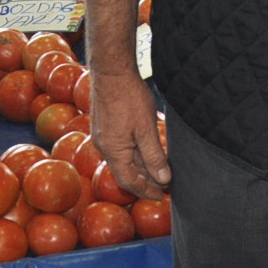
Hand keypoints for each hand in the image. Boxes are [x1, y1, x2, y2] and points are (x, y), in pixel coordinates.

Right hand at [88, 61, 169, 200]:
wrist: (111, 71)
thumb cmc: (129, 97)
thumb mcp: (146, 129)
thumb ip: (154, 156)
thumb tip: (163, 179)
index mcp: (113, 152)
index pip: (129, 181)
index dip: (146, 190)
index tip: (161, 196)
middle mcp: (104, 147)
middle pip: (126, 172)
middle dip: (146, 180)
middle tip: (165, 185)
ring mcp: (103, 136)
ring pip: (124, 159)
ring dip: (141, 166)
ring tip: (160, 169)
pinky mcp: (105, 126)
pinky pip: (121, 147)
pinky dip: (135, 153)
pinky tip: (148, 149)